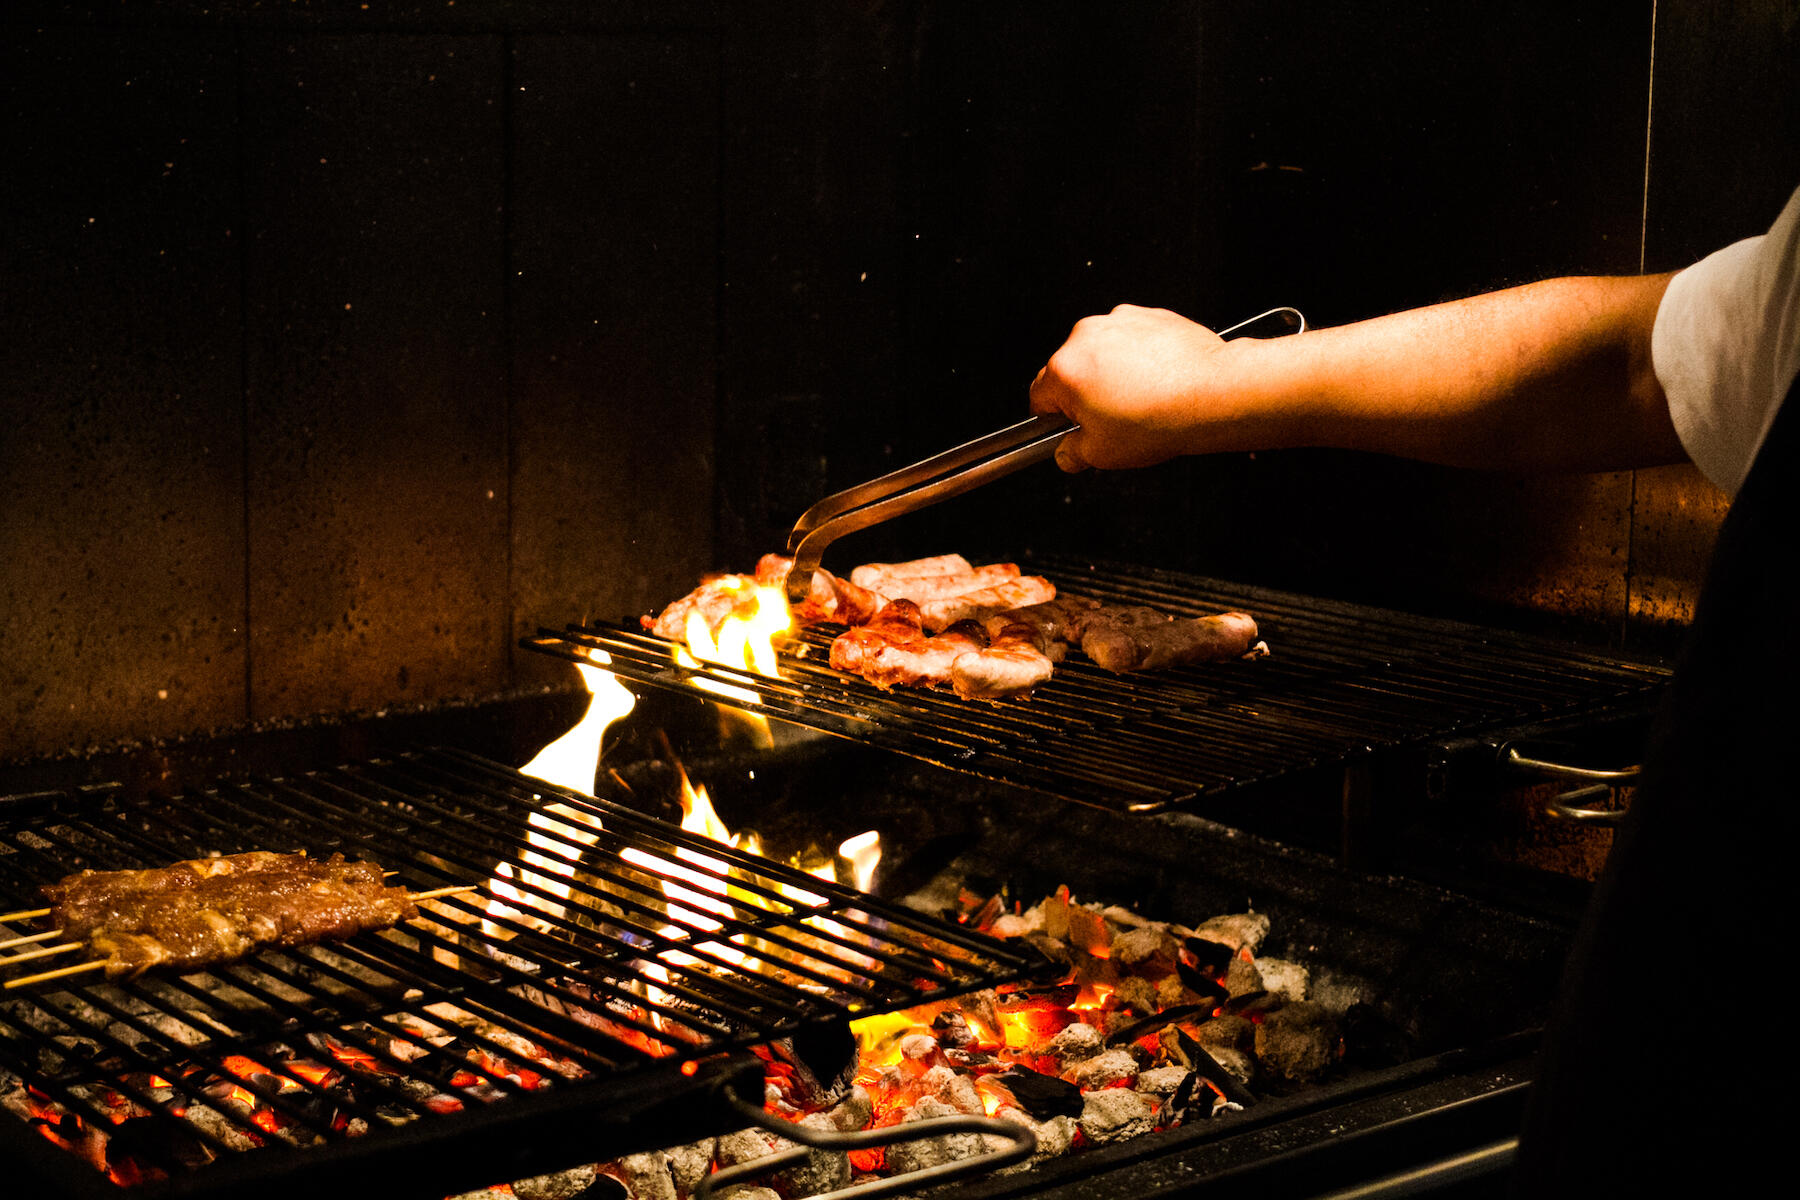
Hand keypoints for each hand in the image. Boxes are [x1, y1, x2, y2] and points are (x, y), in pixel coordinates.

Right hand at [1029, 304, 1228, 471]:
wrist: (1212, 393)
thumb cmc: (1160, 419)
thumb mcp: (1103, 454)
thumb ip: (1073, 453)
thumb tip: (1067, 453)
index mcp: (1065, 370)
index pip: (1039, 396)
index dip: (1053, 418)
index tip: (1067, 427)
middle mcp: (1086, 337)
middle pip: (1070, 370)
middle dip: (1085, 394)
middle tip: (1111, 420)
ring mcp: (1119, 322)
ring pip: (1102, 353)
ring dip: (1112, 373)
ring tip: (1140, 401)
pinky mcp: (1148, 316)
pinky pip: (1132, 340)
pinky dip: (1139, 358)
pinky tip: (1156, 382)